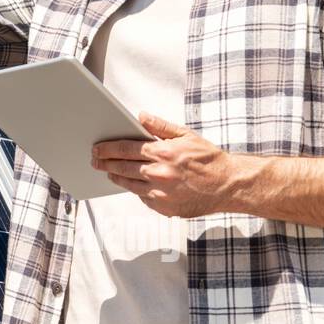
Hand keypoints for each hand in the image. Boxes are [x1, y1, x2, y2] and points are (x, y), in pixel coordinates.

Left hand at [90, 111, 238, 217]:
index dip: (107, 148)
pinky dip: (137, 190)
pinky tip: (133, 184)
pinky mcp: (164, 207)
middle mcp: (159, 174)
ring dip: (116, 177)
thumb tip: (140, 116)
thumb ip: (160, 126)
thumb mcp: (186, 135)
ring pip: (129, 184)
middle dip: (105, 163)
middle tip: (95, 160)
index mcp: (163, 153)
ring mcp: (160, 193)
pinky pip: (143, 197)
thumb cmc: (209, 159)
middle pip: (122, 167)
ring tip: (109, 172)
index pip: (125, 148)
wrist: (228, 186)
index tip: (97, 148)